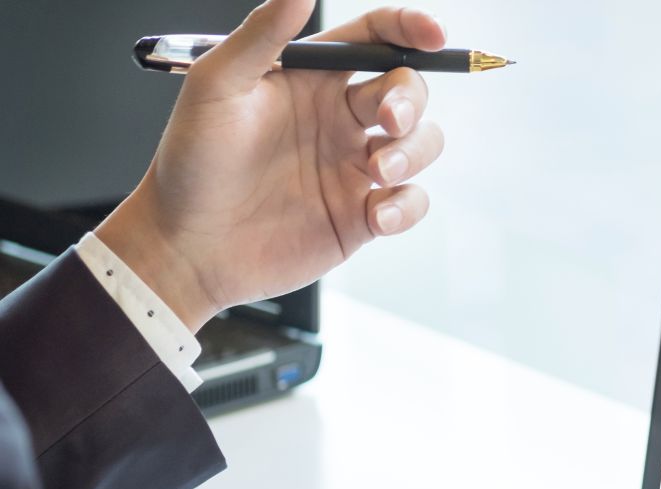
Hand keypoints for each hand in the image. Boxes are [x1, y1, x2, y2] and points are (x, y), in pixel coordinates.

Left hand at [95, 0, 446, 330]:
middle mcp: (339, 119)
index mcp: (311, 79)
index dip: (408, 29)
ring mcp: (354, 168)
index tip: (431, 33)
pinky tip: (378, 215)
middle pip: (408, 90)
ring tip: (377, 172)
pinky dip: (407, 206)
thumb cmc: (191, 161)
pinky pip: (411, 202)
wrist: (188, 244)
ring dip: (413, 152)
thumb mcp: (216, 85)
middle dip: (411, 100)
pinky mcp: (362, 217)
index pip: (374, 39)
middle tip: (388, 121)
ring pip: (421, 144)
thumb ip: (262, 35)